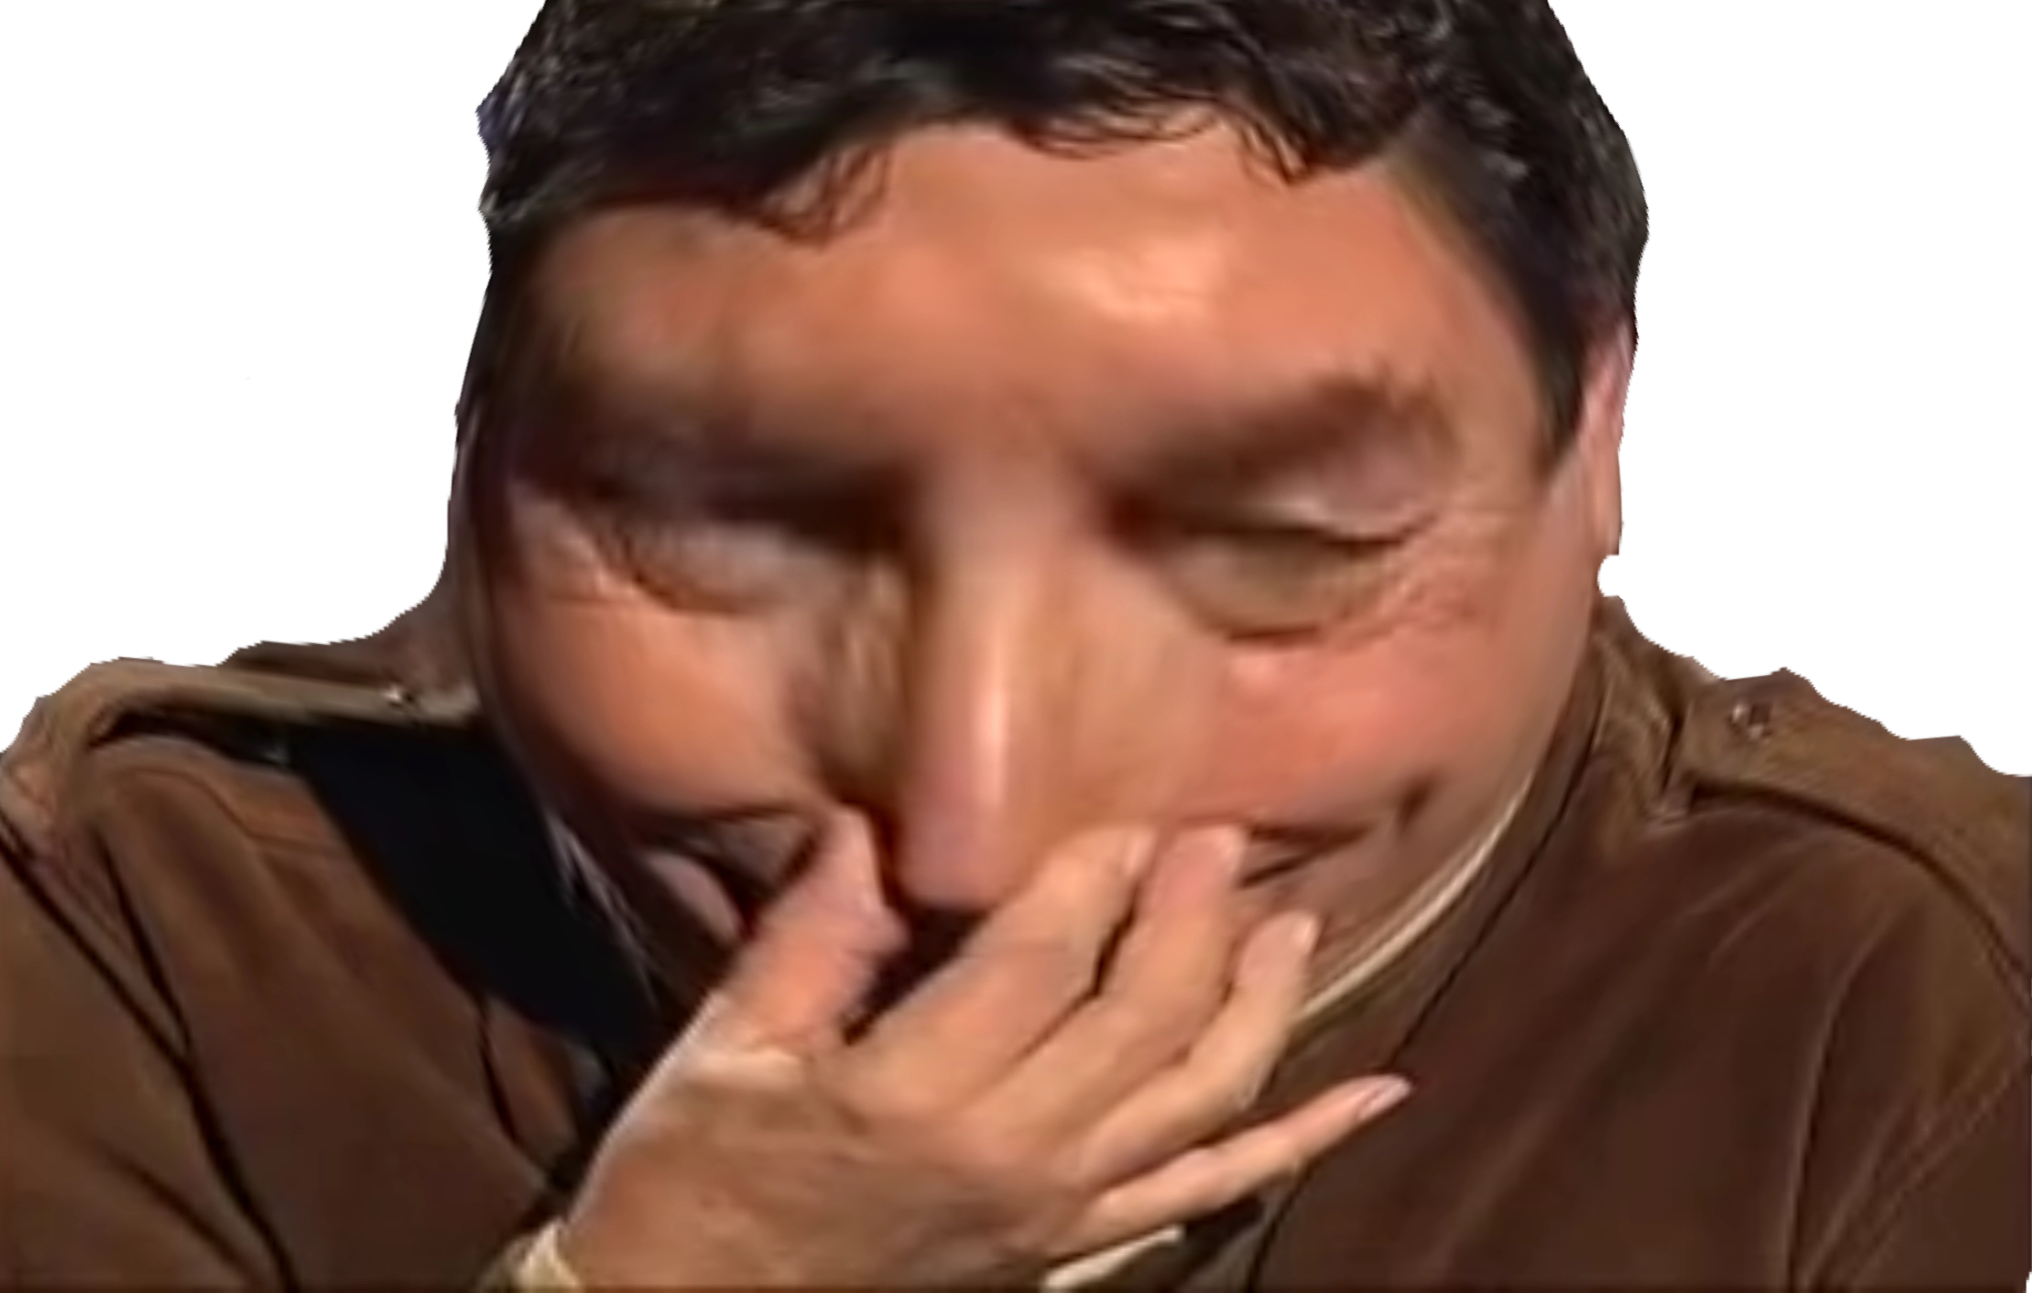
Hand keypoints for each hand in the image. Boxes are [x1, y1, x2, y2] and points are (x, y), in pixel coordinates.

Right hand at [557, 811, 1410, 1287]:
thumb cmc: (689, 1183)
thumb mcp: (724, 1052)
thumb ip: (808, 937)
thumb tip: (868, 827)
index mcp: (915, 1096)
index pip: (1041, 962)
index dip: (1094, 878)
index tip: (1125, 815)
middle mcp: (1010, 1158)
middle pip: (1143, 1020)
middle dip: (1193, 919)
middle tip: (1222, 835)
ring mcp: (1053, 1213)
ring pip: (1199, 1101)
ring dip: (1260, 1008)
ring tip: (1296, 926)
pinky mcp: (1069, 1248)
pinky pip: (1206, 1193)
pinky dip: (1298, 1144)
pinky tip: (1377, 1097)